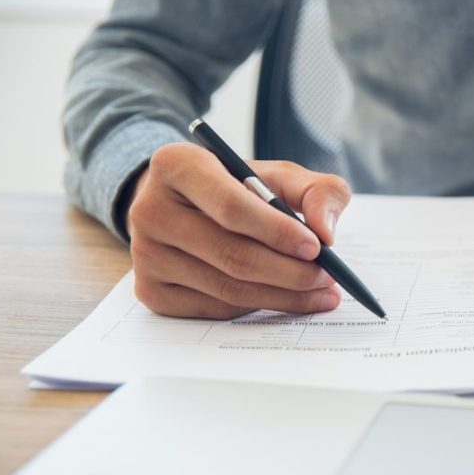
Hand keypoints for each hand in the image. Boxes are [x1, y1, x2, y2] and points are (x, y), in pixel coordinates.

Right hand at [126, 142, 350, 318]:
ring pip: (227, 289)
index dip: (277, 231)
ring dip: (283, 296)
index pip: (231, 206)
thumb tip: (326, 232)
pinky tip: (284, 298)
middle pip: (232, 254)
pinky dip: (257, 307)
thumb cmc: (238, 187)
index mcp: (176, 165)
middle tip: (328, 277)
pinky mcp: (150, 291)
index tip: (317, 247)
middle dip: (290, 272)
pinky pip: (215, 309)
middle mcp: (149, 210)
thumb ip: (317, 191)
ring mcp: (145, 255)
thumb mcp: (279, 175)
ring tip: (320, 292)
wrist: (186, 206)